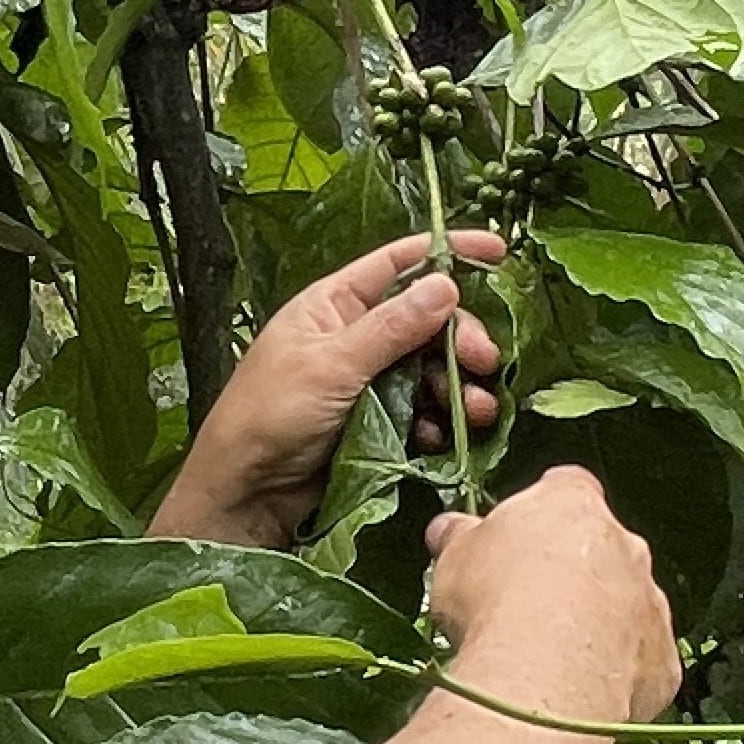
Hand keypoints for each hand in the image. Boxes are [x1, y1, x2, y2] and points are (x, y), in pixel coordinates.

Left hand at [147, 232, 503, 550]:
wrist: (246, 492)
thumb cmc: (269, 416)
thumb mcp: (331, 365)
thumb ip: (391, 327)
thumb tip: (444, 283)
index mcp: (333, 304)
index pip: (397, 263)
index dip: (447, 252)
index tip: (497, 251)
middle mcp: (354, 335)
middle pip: (427, 320)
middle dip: (461, 338)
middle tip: (484, 362)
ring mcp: (366, 379)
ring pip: (430, 368)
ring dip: (457, 385)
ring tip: (474, 409)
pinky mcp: (376, 421)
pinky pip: (421, 410)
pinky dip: (439, 419)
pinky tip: (441, 435)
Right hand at [423, 466, 678, 723]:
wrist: (542, 673)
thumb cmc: (494, 598)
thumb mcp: (455, 556)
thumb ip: (459, 536)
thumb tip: (447, 528)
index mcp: (574, 505)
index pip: (567, 485)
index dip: (544, 507)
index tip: (519, 533)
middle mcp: (626, 546)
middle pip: (604, 548)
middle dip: (576, 569)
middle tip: (532, 602)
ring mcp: (651, 603)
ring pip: (629, 605)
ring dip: (601, 621)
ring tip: (554, 655)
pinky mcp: (663, 662)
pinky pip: (642, 660)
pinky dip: (618, 670)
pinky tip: (580, 689)